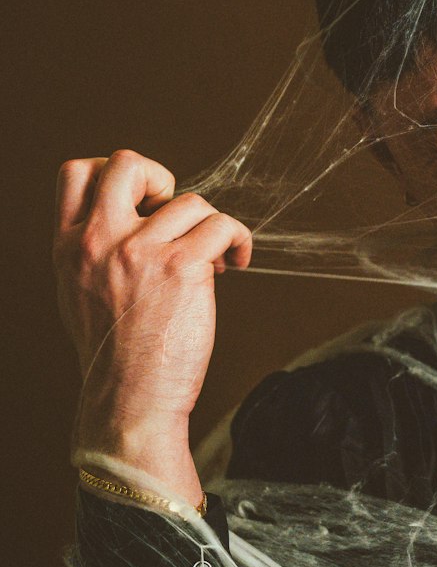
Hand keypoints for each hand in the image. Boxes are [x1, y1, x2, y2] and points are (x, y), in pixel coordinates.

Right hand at [53, 150, 250, 501]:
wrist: (130, 402)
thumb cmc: (114, 358)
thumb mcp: (81, 294)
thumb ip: (96, 253)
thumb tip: (140, 222)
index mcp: (69, 246)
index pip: (78, 173)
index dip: (117, 174)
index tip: (143, 202)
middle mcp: (100, 242)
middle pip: (127, 163)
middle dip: (161, 176)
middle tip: (175, 212)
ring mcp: (140, 252)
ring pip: (192, 201)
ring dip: (211, 227)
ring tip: (213, 260)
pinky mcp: (182, 268)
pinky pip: (221, 226)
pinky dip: (238, 240)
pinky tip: (235, 264)